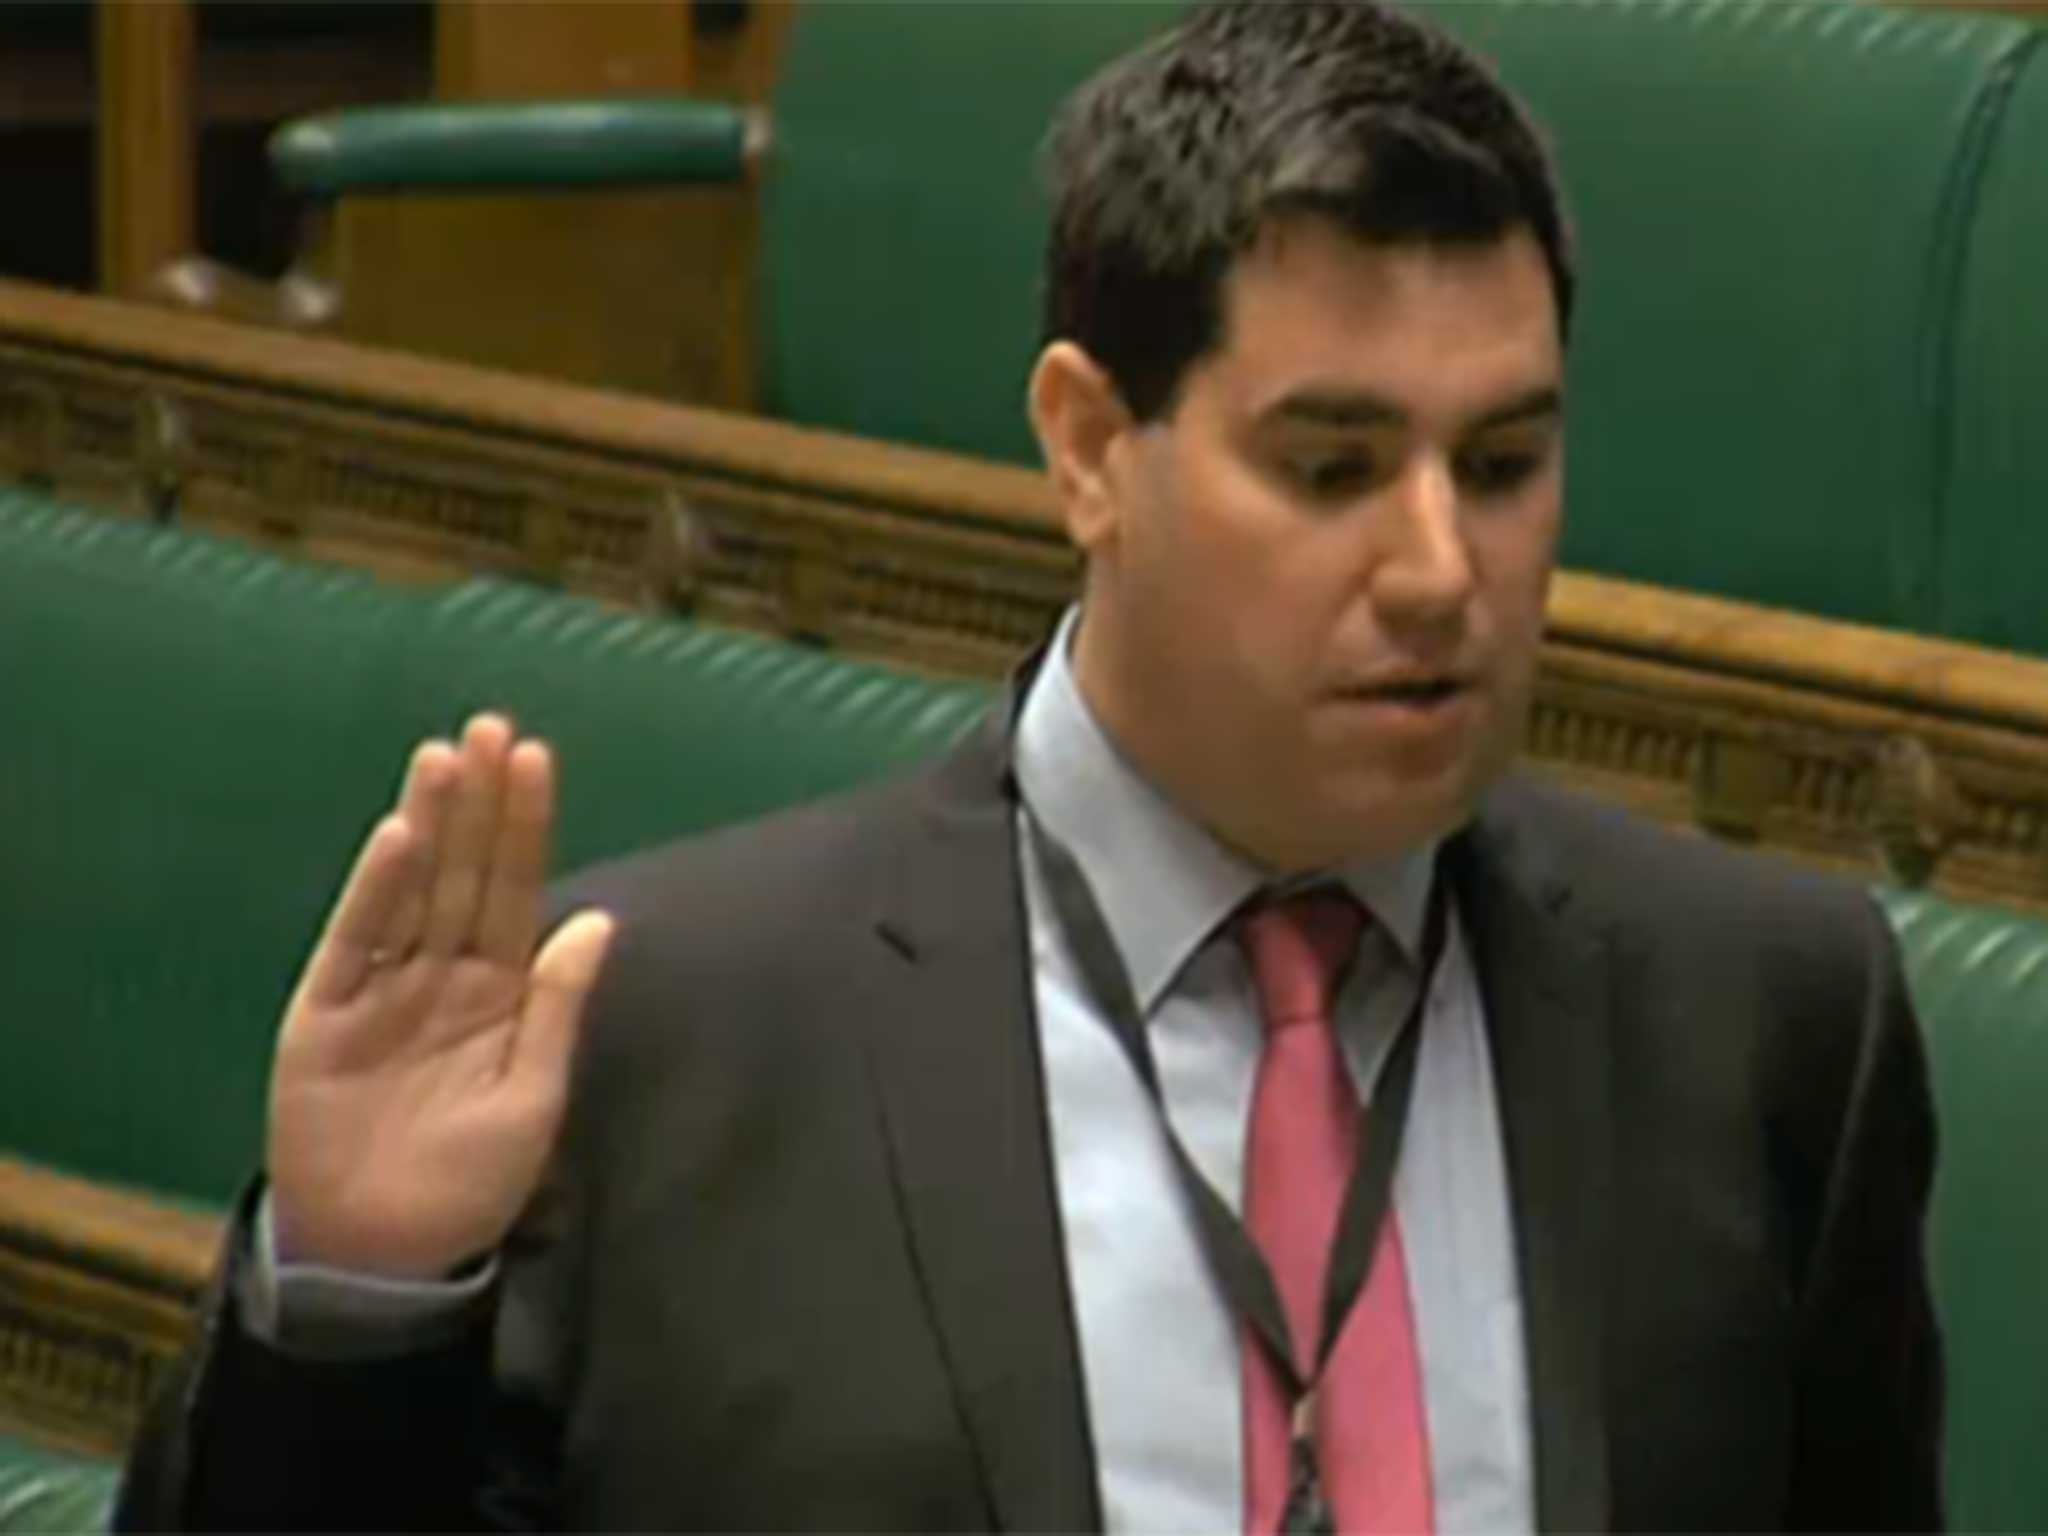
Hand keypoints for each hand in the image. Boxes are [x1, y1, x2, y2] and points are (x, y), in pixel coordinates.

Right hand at [266, 714, 613, 1279]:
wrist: (384, 1254)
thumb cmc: (470, 1182)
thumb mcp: (534, 1096)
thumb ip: (558, 1007)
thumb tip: (596, 919)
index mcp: (499, 992)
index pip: (515, 890)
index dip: (525, 826)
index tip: (537, 759)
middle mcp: (442, 976)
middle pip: (464, 873)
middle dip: (479, 804)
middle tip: (493, 727)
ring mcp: (382, 989)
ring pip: (412, 890)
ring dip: (429, 824)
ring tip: (446, 757)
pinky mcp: (325, 1014)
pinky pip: (356, 941)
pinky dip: (376, 890)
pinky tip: (400, 837)